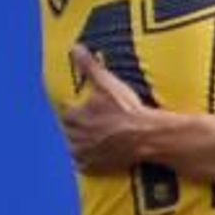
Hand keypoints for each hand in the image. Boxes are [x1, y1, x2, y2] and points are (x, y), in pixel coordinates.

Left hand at [60, 46, 153, 173]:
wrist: (147, 135)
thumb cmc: (128, 109)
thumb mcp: (108, 83)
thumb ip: (89, 66)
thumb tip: (75, 47)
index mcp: (76, 117)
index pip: (66, 112)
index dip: (74, 110)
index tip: (81, 108)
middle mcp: (76, 136)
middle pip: (69, 131)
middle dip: (76, 126)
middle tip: (90, 122)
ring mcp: (86, 153)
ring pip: (74, 148)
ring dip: (79, 143)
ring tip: (91, 139)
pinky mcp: (96, 167)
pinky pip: (83, 165)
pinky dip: (86, 161)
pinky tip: (95, 156)